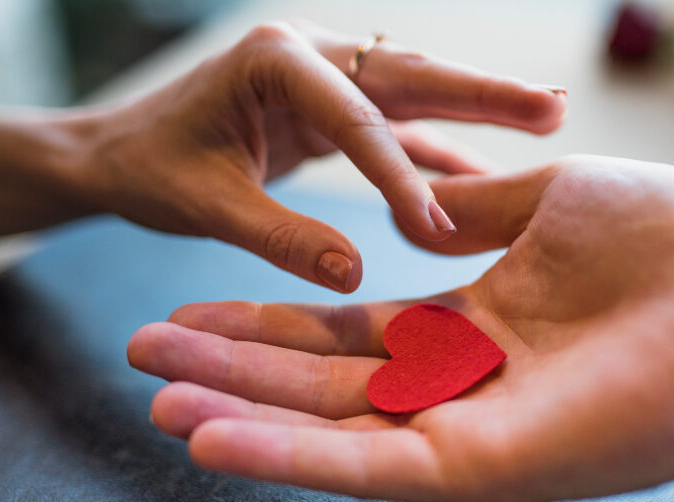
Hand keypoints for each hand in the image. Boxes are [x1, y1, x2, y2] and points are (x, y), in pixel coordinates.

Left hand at [0, 20, 564, 290]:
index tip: (442, 230)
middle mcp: (310, 55)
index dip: (403, 177)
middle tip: (553, 107)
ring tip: (547, 116)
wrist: (121, 150)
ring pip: (416, 94)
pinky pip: (397, 127)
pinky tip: (487, 167)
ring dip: (479, 107)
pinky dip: (440, 147)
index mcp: (275, 61)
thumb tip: (354, 274)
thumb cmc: (151, 169)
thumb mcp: (204, 204)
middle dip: (484, 92)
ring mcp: (326, 77)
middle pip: (412, 76)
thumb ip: (278, 235)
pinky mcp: (332, 108)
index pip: (358, 122)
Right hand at [127, 155, 673, 501]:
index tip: (198, 303)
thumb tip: (419, 204)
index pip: (349, 325)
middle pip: (323, 380)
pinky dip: (291, 456)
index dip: (272, 317)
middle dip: (233, 368)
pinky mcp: (487, 464)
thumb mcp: (548, 200)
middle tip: (145, 357)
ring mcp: (470, 427)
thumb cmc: (667, 236)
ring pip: (333, 428)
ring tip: (157, 399)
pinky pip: (373, 465)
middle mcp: (462, 381)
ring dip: (241, 415)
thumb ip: (475, 210)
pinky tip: (215, 440)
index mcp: (473, 320)